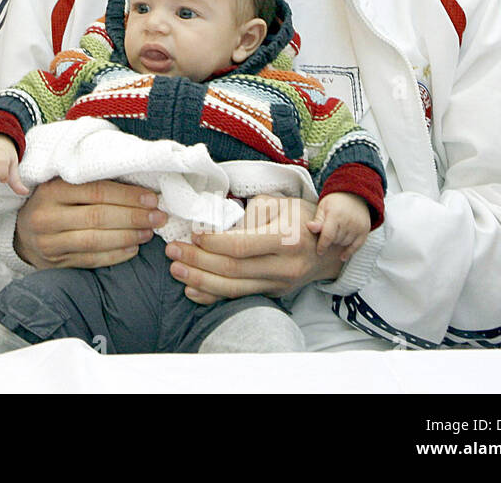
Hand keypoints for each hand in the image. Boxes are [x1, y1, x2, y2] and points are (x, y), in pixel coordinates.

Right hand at [14, 178, 165, 269]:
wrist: (23, 233)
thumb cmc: (52, 204)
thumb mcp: (61, 187)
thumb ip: (91, 184)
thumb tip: (138, 186)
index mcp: (51, 190)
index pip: (95, 191)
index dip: (126, 195)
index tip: (151, 198)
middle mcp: (47, 216)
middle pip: (97, 217)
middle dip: (133, 217)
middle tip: (158, 217)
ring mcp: (49, 242)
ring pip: (95, 240)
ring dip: (127, 236)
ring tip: (149, 232)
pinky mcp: (55, 262)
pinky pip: (91, 260)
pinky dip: (115, 255)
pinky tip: (133, 248)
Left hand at [165, 196, 343, 304]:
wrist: (328, 248)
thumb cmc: (300, 217)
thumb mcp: (278, 203)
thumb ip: (248, 213)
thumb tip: (216, 224)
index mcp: (286, 239)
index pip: (241, 246)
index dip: (212, 243)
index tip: (193, 236)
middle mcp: (284, 267)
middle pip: (233, 270)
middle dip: (197, 261)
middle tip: (172, 251)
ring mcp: (278, 284)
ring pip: (233, 289)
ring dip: (200, 280)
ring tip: (176, 269)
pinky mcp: (272, 294)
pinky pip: (238, 297)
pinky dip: (212, 296)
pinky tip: (192, 289)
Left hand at [307, 192, 370, 260]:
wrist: (354, 195)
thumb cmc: (335, 202)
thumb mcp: (323, 207)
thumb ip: (318, 219)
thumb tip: (309, 227)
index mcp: (335, 215)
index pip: (328, 235)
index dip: (322, 245)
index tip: (319, 251)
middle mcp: (348, 222)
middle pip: (336, 240)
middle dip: (329, 241)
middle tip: (326, 237)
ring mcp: (358, 227)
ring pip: (345, 243)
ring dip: (338, 244)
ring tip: (334, 237)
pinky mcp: (365, 230)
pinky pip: (357, 246)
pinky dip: (349, 252)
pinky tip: (342, 257)